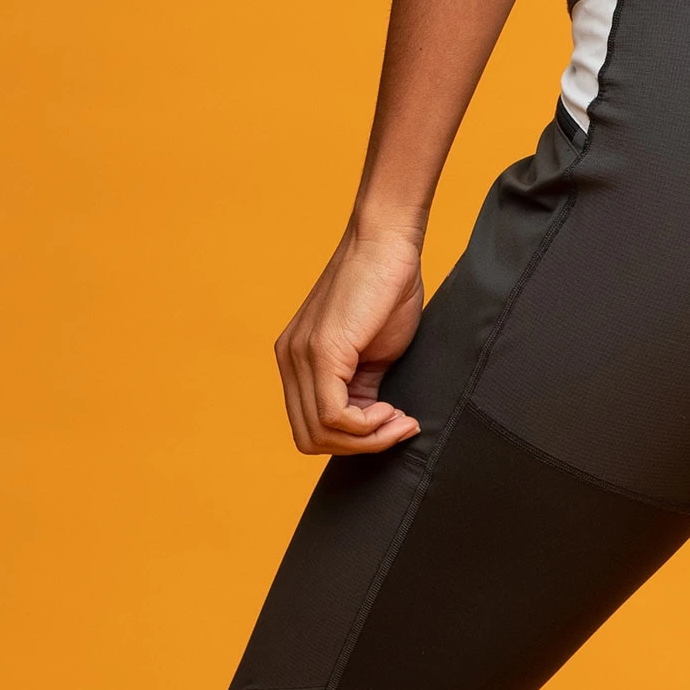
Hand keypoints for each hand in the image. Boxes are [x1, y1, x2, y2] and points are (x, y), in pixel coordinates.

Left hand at [274, 224, 425, 455]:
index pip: (310, 428)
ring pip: (321, 433)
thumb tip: (371, 428)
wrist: (388, 243)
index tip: (395, 423)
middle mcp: (289, 360)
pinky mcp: (322, 352)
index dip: (354, 441)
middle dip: (360, 446)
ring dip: (369, 438)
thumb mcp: (371, 355)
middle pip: (310, 439)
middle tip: (399, 427)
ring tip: (400, 420)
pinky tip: (392, 410)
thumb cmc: (387, 291)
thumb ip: (361, 390)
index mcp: (297, 361)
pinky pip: (335, 416)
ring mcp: (301, 356)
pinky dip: (368, 426)